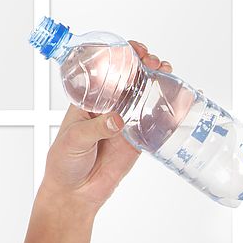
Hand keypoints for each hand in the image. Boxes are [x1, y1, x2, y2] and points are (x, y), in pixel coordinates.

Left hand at [41, 39, 173, 212]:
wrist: (75, 193)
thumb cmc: (64, 162)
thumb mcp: (74, 140)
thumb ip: (95, 129)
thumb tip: (116, 120)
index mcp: (88, 100)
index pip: (105, 71)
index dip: (119, 56)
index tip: (131, 49)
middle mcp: (108, 106)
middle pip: (130, 78)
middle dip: (143, 64)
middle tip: (152, 62)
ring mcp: (125, 121)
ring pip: (144, 95)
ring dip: (157, 81)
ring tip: (166, 72)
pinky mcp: (137, 139)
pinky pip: (154, 121)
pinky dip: (167, 109)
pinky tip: (177, 100)